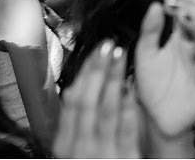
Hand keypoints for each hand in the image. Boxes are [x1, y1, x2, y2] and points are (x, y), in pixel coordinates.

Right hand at [54, 41, 139, 158]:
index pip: (72, 102)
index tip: (95, 53)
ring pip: (105, 112)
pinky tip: (130, 91)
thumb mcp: (76, 150)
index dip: (85, 75)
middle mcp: (78, 150)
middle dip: (98, 72)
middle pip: (87, 102)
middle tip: (108, 46)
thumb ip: (76, 124)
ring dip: (112, 81)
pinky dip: (127, 109)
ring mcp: (100, 156)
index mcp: (64, 146)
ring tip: (121, 58)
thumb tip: (77, 89)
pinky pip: (125, 131)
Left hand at [134, 0, 194, 138]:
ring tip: (188, 23)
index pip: (189, 10)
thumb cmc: (151, 85)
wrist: (156, 118)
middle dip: (194, 12)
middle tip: (180, 10)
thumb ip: (149, 31)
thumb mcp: (145, 55)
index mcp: (180, 36)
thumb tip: (155, 4)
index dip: (184, 1)